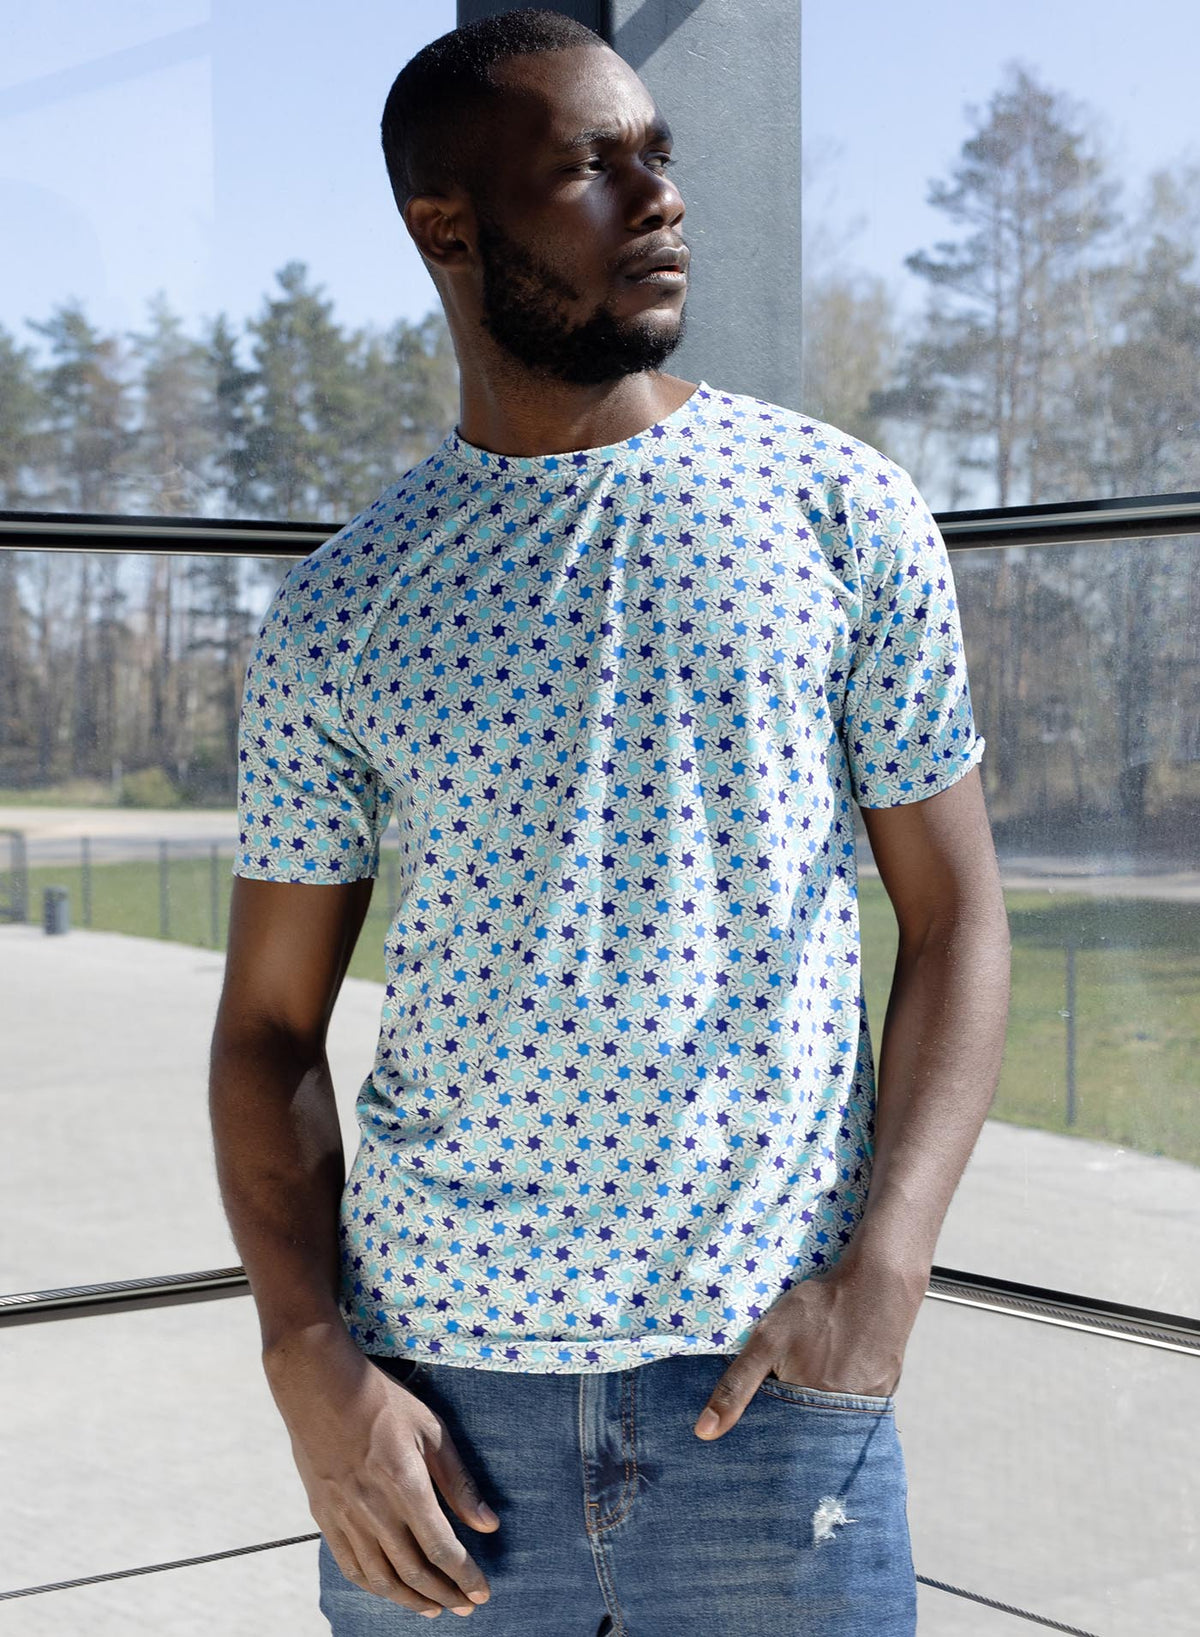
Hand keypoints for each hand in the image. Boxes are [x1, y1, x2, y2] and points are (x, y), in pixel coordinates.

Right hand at [264, 1330, 498, 1617]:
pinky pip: (350, 1565)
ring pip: (381, 1577)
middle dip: (445, 1593)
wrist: (320, 1387)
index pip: (442, 1547)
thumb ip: (458, 1481)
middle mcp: (375, 1509)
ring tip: (434, 1607)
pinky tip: (390, 1590)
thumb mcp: (431, 1430)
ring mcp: (346, 1516)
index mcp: (406, 1485)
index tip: (483, 1592)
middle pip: (414, 1570)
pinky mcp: (325, 1516)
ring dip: (411, 1599)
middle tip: (466, 1605)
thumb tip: (489, 1524)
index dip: (465, 1575)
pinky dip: (374, 1586)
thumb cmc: (382, 1401)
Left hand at [692, 1254, 925, 1440]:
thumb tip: (704, 1433)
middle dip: (796, 1418)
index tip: (763, 1417)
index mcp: (811, 1412)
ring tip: (818, 1371)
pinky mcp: (885, 1391)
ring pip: (836, 1419)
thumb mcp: (767, 1340)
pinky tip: (842, 1366)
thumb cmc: (817, 1309)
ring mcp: (869, 1405)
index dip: (770, 1429)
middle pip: (810, 1430)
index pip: (783, 1439)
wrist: (878, 1283)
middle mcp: (843, 1418)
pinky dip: (847, 1392)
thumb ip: (736, 1387)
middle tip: (795, 1381)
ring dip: (823, 1405)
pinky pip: (860, 1404)